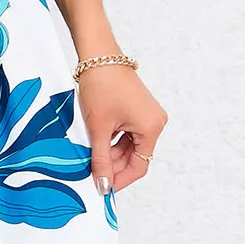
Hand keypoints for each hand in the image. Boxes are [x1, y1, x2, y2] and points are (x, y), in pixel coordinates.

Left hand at [78, 64, 166, 195]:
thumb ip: (101, 160)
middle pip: (134, 156)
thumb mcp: (98, 128)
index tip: (102, 189)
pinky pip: (127, 134)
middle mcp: (155, 122)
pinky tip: (95, 144)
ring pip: (128, 146)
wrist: (98, 55)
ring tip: (89, 157)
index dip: (120, 180)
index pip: (139, 166)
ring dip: (110, 154)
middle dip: (112, 166)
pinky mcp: (138, 110)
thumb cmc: (100, 86)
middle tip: (90, 174)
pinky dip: (112, 141)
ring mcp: (147, 116)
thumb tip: (103, 185)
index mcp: (151, 128)